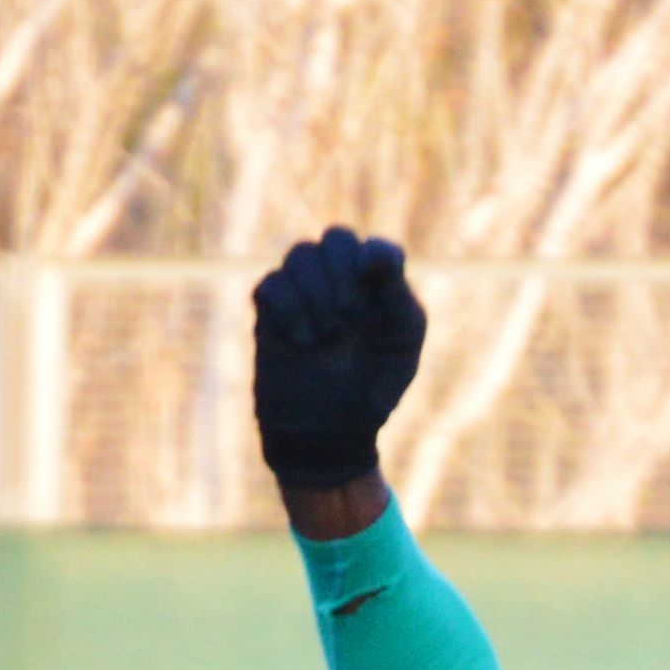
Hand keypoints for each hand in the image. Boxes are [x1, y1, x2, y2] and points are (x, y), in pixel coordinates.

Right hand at [250, 228, 424, 492]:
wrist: (330, 431)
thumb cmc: (373, 387)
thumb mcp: (399, 342)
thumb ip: (395, 294)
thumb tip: (374, 254)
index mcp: (380, 288)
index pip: (378, 249)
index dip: (377, 259)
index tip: (376, 284)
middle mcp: (341, 281)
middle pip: (336, 238)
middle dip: (344, 273)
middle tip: (352, 317)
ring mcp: (303, 291)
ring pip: (300, 255)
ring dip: (318, 296)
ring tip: (328, 338)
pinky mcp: (270, 309)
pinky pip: (271, 285)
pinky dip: (290, 312)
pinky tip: (304, 343)